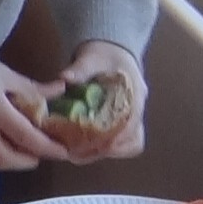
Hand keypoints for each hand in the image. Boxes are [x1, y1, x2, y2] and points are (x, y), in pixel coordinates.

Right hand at [0, 59, 71, 172]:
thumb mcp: (3, 73)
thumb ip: (31, 88)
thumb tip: (60, 89)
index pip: (26, 137)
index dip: (47, 148)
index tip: (62, 152)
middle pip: (8, 159)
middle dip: (27, 161)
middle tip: (38, 155)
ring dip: (9, 162)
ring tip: (18, 152)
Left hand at [45, 39, 149, 161]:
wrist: (112, 49)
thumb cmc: (104, 54)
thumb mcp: (92, 57)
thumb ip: (80, 68)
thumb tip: (64, 78)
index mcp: (134, 92)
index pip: (132, 122)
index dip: (115, 138)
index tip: (95, 146)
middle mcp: (137, 108)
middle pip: (133, 140)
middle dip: (108, 150)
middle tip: (80, 154)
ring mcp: (133, 116)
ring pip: (130, 145)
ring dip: (106, 152)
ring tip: (79, 154)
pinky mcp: (122, 122)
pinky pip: (121, 142)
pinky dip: (104, 148)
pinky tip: (84, 147)